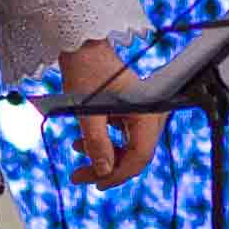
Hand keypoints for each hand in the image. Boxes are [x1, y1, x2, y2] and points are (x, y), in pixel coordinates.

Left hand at [44, 43, 164, 186]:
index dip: (118, 174)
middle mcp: (151, 112)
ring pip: (130, 146)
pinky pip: (125, 134)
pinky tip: (85, 141)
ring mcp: (143, 111)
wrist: (84, 45)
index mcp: (147, 111)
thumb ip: (97, 143)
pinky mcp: (133, 108)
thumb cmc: (87, 69)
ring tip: (77, 151)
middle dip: (108, 166)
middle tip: (80, 175)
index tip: (96, 183)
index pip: (140, 156)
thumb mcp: (87, 111)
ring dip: (105, 154)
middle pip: (136, 154)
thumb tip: (104, 171)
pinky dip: (106, 141)